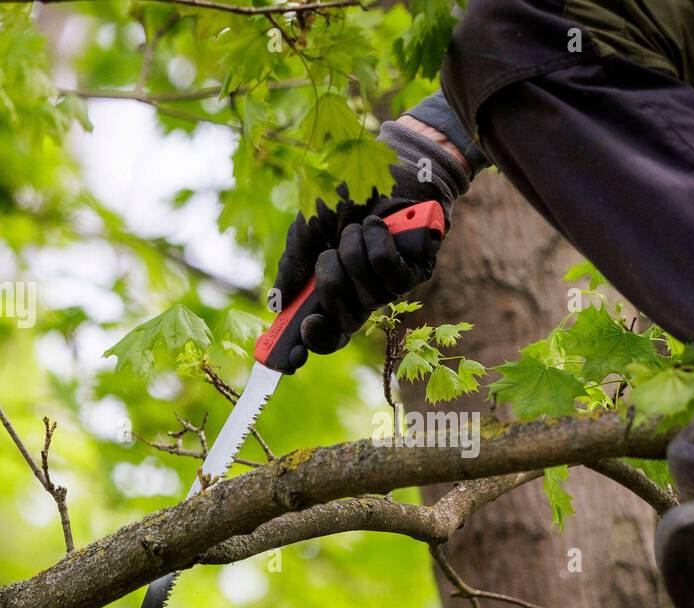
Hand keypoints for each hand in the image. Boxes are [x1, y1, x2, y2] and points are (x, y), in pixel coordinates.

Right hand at [269, 119, 467, 364]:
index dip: (309, 346)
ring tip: (357, 226)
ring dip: (353, 252)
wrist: (381, 164)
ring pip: (366, 294)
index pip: (325, 333)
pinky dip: (376, 242)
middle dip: (330, 285)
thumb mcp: (306, 229)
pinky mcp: (416, 272)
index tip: (290, 358)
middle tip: (329, 255)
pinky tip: (379, 224)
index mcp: (334, 291)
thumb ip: (293, 267)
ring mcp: (390, 287)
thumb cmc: (342, 196)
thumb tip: (278, 306)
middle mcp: (362, 296)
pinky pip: (388, 271)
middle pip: (344, 322)